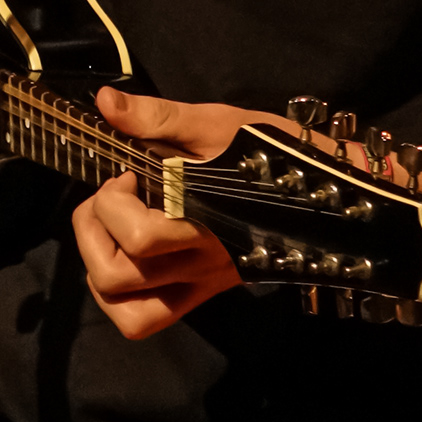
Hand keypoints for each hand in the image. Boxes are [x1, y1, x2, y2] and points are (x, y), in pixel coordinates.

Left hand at [72, 86, 258, 339]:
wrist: (330, 195)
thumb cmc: (275, 153)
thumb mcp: (219, 123)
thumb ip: (159, 116)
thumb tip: (105, 101)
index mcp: (206, 220)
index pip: (139, 238)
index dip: (112, 202)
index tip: (127, 174)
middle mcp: (201, 264)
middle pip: (116, 278)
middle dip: (91, 233)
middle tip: (111, 201)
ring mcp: (201, 286)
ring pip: (127, 314)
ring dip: (98, 270)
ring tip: (112, 231)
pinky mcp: (202, 296)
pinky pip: (146, 319)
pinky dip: (119, 296)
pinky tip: (126, 257)